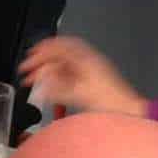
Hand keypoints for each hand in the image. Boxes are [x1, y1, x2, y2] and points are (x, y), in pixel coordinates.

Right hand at [19, 36, 148, 115]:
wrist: (128, 111)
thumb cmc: (110, 101)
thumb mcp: (77, 93)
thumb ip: (55, 88)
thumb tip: (38, 83)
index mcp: (86, 58)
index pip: (60, 46)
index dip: (42, 50)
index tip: (30, 57)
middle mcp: (89, 61)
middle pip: (62, 53)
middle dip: (43, 59)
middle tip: (30, 66)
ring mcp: (92, 69)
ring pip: (66, 63)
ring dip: (50, 68)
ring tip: (38, 76)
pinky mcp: (93, 80)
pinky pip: (71, 73)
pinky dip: (58, 77)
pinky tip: (53, 85)